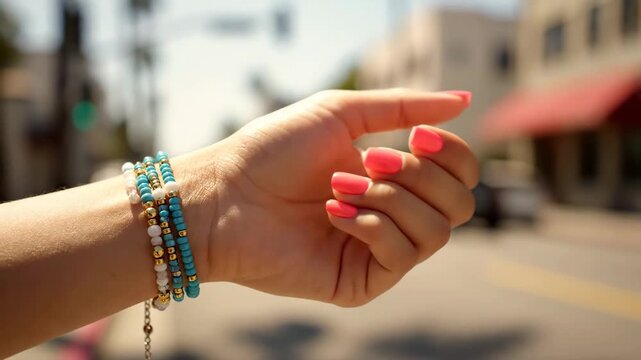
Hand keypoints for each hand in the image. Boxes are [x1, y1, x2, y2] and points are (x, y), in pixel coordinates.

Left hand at [190, 89, 477, 305]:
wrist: (226, 193)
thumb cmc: (275, 150)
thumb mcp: (342, 113)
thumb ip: (405, 106)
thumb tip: (465, 98)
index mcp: (394, 179)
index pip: (461, 176)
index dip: (453, 154)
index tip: (418, 136)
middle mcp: (395, 217)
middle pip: (460, 205)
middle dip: (417, 175)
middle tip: (367, 160)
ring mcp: (379, 252)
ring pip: (437, 232)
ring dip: (388, 199)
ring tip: (337, 187)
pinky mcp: (362, 282)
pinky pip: (402, 256)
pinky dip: (371, 226)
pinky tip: (331, 214)